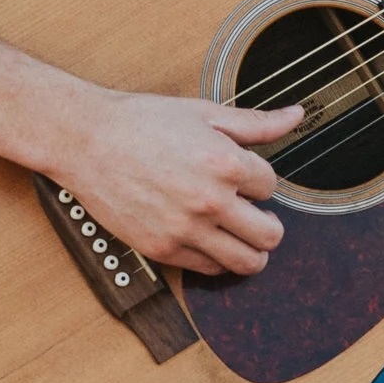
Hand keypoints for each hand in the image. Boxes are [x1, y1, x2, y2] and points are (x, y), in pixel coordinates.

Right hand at [44, 87, 301, 278]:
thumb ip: (255, 123)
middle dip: (268, 223)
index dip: (259, 180)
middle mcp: (210, 200)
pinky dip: (217, 259)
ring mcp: (186, 229)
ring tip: (239, 234)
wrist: (87, 140)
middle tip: (254, 214)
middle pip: (271, 234)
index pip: (272, 186)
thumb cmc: (141, 122)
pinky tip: (208, 239)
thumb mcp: (202, 113)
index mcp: (225, 162)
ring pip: (247, 261)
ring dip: (251, 250)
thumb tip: (296, 116)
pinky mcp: (163, 249)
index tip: (243, 177)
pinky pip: (209, 269)